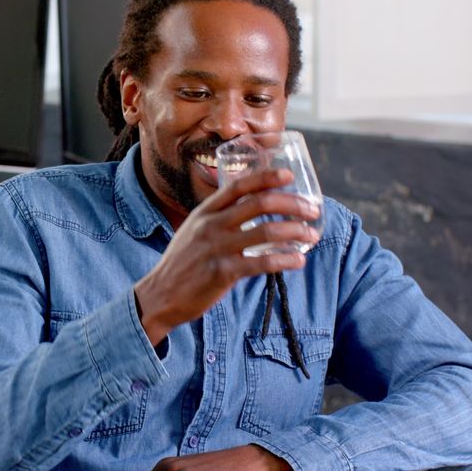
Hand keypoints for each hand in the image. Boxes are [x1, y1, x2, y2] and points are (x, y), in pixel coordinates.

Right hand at [134, 169, 320, 344]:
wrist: (160, 295)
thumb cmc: (181, 263)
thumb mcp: (193, 231)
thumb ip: (217, 219)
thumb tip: (249, 210)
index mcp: (205, 212)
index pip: (239, 185)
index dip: (266, 177)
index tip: (288, 175)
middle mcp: (211, 225)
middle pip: (260, 203)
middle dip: (292, 203)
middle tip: (312, 210)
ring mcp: (217, 248)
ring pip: (266, 231)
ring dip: (296, 231)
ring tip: (312, 236)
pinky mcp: (223, 273)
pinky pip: (262, 262)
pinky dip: (285, 260)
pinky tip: (298, 261)